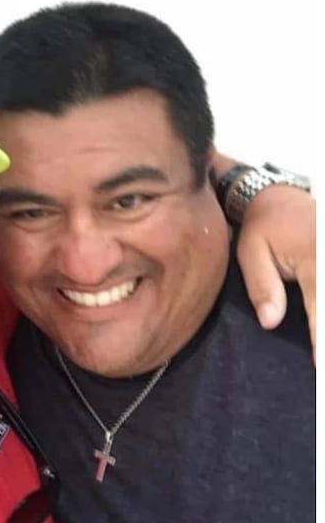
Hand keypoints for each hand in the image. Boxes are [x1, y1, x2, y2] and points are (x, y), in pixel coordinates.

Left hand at [237, 185, 315, 353]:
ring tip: (321, 362)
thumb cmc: (262, 228)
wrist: (280, 197)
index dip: (323, 339)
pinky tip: (321, 332)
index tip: (322, 366)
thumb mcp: (251, 252)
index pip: (322, 307)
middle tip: (321, 369)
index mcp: (314, 257)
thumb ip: (262, 287)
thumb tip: (270, 323)